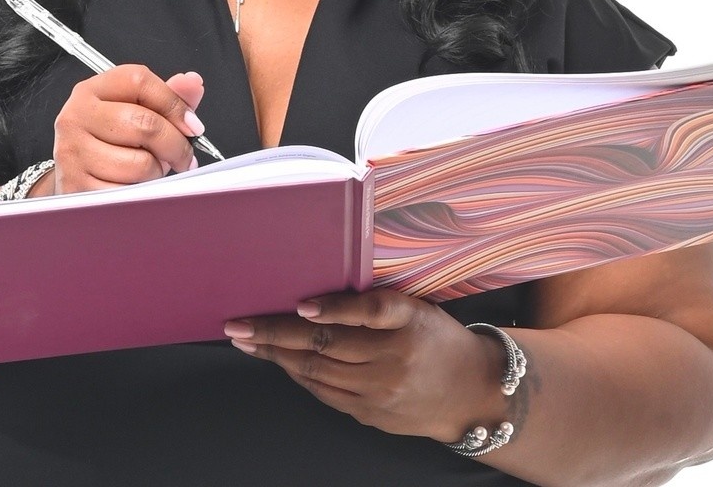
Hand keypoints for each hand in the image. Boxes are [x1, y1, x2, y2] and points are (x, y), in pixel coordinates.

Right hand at [51, 66, 206, 191]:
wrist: (73, 175)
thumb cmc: (109, 140)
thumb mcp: (136, 111)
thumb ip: (168, 96)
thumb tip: (193, 82)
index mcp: (93, 90)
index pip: (140, 81)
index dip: (174, 103)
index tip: (192, 124)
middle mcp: (77, 116)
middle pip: (144, 123)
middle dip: (175, 144)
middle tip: (183, 156)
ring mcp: (73, 151)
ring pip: (139, 163)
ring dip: (157, 171)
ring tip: (151, 169)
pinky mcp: (76, 185)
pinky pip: (127, 192)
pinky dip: (140, 192)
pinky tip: (135, 185)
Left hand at [223, 289, 497, 442]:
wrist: (473, 395)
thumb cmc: (439, 339)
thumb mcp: (419, 308)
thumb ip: (376, 303)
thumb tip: (317, 299)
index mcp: (410, 322)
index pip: (367, 312)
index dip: (332, 309)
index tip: (300, 305)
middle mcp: (395, 358)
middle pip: (327, 345)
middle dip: (276, 334)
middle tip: (239, 325)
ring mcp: (380, 391)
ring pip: (318, 371)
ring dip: (277, 355)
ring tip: (248, 341)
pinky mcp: (371, 414)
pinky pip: (325, 393)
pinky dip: (298, 375)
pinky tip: (278, 361)